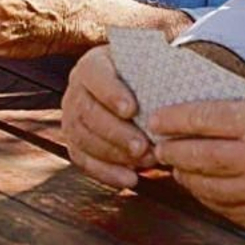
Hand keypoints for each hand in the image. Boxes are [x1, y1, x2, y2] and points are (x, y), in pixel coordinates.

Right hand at [62, 45, 153, 188]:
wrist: (133, 90)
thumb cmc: (144, 77)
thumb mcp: (148, 65)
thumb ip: (155, 70)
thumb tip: (174, 77)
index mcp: (92, 65)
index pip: (96, 76)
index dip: (111, 93)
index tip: (132, 109)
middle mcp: (76, 90)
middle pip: (88, 112)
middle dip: (116, 133)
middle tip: (143, 147)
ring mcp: (71, 117)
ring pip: (83, 138)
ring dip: (114, 155)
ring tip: (144, 162)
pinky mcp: (74, 142)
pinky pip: (83, 160)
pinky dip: (106, 173)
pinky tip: (129, 179)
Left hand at [151, 101, 244, 241]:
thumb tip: (200, 120)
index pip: (207, 119)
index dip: (176, 118)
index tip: (157, 118)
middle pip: (196, 156)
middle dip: (171, 149)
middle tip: (158, 144)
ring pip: (202, 187)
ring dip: (184, 175)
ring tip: (176, 165)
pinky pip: (220, 210)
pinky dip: (206, 196)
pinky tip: (202, 187)